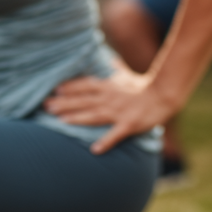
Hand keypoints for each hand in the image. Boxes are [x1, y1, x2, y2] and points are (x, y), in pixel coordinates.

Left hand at [43, 67, 177, 154]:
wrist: (165, 95)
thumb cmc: (146, 86)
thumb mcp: (129, 76)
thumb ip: (118, 70)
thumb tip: (112, 61)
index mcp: (110, 86)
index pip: (86, 85)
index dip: (70, 87)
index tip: (55, 89)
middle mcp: (110, 98)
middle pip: (84, 100)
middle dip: (65, 103)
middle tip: (46, 106)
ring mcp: (119, 112)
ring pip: (93, 115)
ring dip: (76, 118)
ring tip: (60, 122)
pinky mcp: (128, 124)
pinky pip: (115, 134)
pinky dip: (106, 142)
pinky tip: (94, 150)